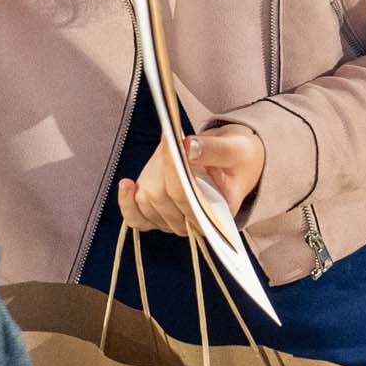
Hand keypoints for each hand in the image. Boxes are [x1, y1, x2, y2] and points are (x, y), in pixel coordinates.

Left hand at [118, 124, 265, 234]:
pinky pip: (136, 219)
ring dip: (150, 174)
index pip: (186, 199)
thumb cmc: (238, 157)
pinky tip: (127, 184)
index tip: (173, 145)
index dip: (174, 172)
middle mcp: (194, 223)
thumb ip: (213, 149)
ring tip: (165, 154)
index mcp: (219, 214)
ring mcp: (174, 220)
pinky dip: (127, 203)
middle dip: (161, 168)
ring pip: (146, 205)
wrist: (234, 161)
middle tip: (171, 142)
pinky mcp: (158, 213)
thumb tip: (187, 147)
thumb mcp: (235, 149)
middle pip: (161, 200)